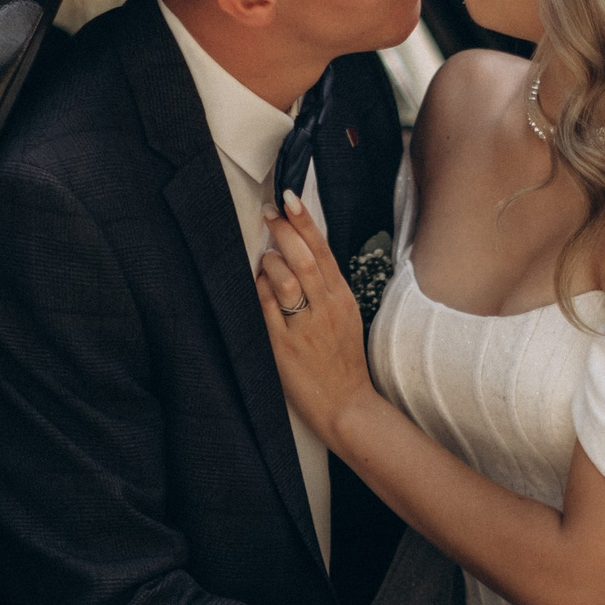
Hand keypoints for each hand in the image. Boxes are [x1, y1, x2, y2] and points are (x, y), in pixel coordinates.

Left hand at [254, 193, 376, 447]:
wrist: (347, 406)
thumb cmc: (343, 362)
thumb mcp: (345, 318)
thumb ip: (327, 289)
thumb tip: (301, 256)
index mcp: (342, 299)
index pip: (324, 251)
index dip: (305, 222)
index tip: (290, 199)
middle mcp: (327, 309)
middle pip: (305, 259)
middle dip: (284, 231)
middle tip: (268, 214)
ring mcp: (306, 328)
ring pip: (285, 281)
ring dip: (269, 262)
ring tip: (265, 259)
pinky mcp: (285, 347)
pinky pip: (267, 309)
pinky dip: (259, 290)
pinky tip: (257, 284)